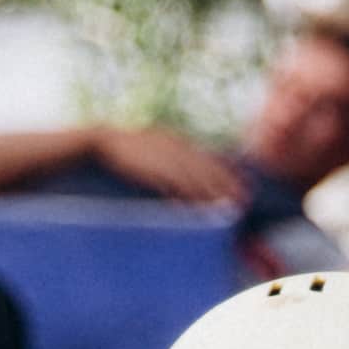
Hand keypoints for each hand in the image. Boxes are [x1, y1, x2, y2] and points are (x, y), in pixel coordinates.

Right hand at [91, 125, 245, 208]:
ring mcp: (164, 157)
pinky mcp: (151, 169)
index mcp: (177, 141)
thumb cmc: (130, 151)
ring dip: (211, 192)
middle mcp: (175, 147)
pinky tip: (196, 206)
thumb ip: (174, 158)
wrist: (105, 142)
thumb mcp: (156, 147)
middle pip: (207, 168)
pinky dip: (186, 195)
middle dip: (226, 185)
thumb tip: (187, 181)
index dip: (227, 172)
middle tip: (242, 199)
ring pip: (194, 177)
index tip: (243, 184)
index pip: (209, 158)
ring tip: (225, 206)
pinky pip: (173, 184)